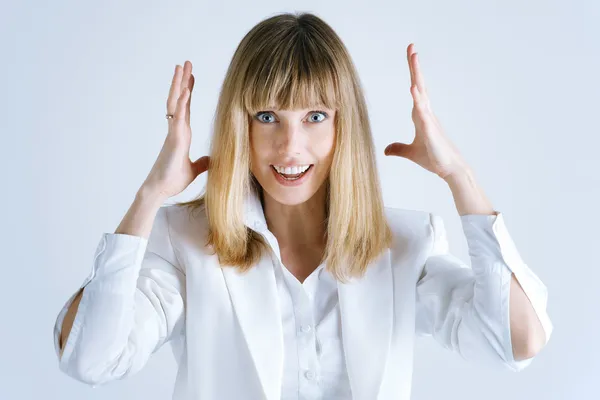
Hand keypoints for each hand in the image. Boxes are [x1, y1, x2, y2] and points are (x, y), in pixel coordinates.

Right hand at [141, 61, 209, 198]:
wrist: (159, 190)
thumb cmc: (172, 179)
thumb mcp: (194, 170)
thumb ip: (202, 162)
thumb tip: (211, 159)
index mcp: (182, 134)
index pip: (185, 107)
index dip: (187, 92)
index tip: (190, 77)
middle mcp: (177, 129)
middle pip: (179, 100)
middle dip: (182, 81)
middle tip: (185, 63)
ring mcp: (174, 132)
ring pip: (176, 103)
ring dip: (179, 84)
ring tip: (182, 66)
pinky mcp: (174, 139)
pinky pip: (178, 118)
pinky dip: (181, 103)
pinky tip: (185, 90)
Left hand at [384, 43, 468, 179]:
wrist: (448, 168)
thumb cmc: (433, 157)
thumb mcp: (410, 152)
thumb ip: (398, 148)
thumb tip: (386, 150)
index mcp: (421, 114)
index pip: (416, 89)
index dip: (413, 73)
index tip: (412, 55)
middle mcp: (426, 112)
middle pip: (419, 84)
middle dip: (415, 66)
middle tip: (412, 48)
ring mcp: (429, 119)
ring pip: (421, 93)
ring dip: (417, 76)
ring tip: (414, 58)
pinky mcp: (430, 130)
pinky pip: (423, 112)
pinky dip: (418, 100)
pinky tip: (414, 90)